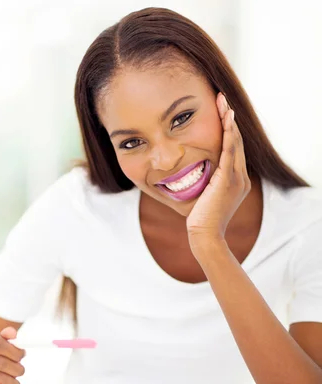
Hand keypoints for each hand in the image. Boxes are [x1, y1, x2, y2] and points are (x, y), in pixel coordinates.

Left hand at [186, 92, 250, 250]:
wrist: (204, 235)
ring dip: (229, 120)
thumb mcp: (204, 197)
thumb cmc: (199, 220)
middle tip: (222, 98)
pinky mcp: (228, 181)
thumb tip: (190, 172)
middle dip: (230, 119)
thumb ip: (204, 182)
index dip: (229, 129)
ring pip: (236, 143)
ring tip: (223, 101)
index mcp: (237, 181)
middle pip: (237, 141)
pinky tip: (226, 119)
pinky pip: (231, 152)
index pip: (234, 149)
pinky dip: (229, 134)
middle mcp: (241, 178)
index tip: (221, 112)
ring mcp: (237, 179)